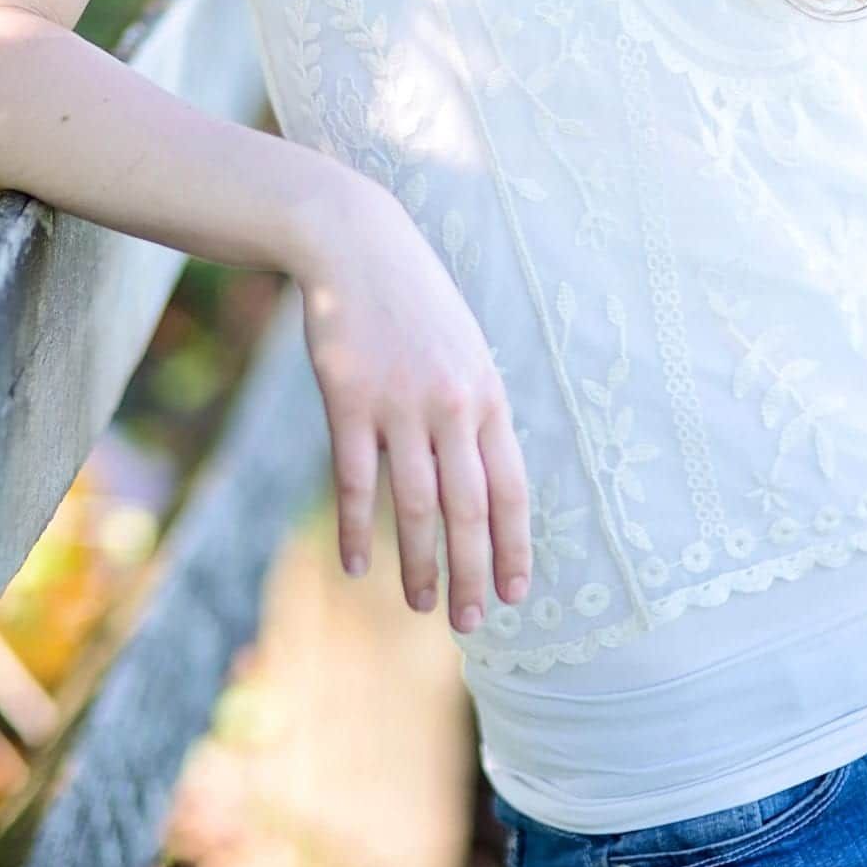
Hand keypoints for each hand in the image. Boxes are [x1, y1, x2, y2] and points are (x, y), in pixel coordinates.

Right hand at [294, 177, 531, 633]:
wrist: (356, 244)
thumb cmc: (414, 302)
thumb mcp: (464, 349)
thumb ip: (475, 410)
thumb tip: (485, 477)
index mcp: (487, 394)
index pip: (511, 488)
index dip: (514, 545)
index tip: (517, 592)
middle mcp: (452, 405)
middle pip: (469, 508)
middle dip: (472, 572)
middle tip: (470, 622)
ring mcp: (400, 404)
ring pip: (416, 504)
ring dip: (420, 563)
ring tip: (419, 604)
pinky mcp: (349, 401)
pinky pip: (356, 480)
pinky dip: (358, 528)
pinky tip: (358, 565)